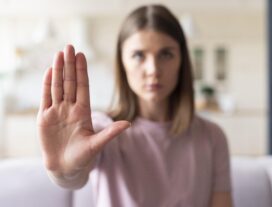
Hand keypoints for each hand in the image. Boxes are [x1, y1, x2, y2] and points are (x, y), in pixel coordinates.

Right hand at [37, 45, 129, 177]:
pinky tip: (49, 71)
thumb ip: (110, 133)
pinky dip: (46, 84)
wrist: (65, 168)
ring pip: (57, 86)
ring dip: (58, 70)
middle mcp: (70, 108)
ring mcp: (57, 111)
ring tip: (59, 54)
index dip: (82, 71)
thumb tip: (128, 124)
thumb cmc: (83, 158)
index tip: (82, 55)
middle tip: (69, 47)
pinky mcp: (44, 117)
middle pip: (70, 82)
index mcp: (83, 112)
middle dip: (69, 65)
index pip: (83, 87)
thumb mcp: (97, 145)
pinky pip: (46, 97)